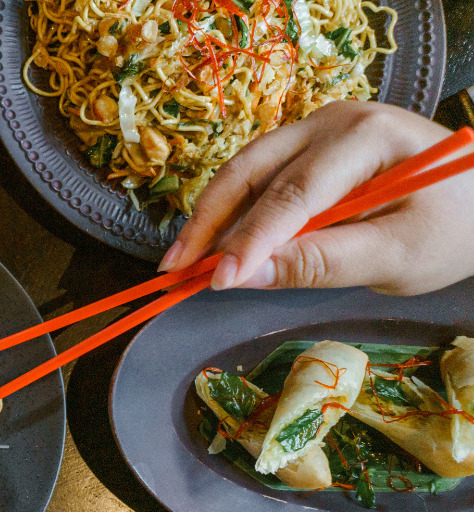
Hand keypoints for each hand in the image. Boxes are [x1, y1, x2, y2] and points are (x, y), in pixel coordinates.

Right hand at [159, 102, 473, 295]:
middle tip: (174, 270)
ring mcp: (317, 132)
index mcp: (366, 137)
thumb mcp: (399, 256)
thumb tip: (247, 276)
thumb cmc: (454, 229)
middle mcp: (333, 121)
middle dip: (209, 224)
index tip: (216, 281)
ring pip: (247, 174)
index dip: (250, 241)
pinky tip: (213, 247)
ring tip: (181, 262)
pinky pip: (260, 181)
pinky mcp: (309, 151)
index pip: (294, 194)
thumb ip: (323, 263)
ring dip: (212, 219)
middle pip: (253, 171)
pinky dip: (233, 216)